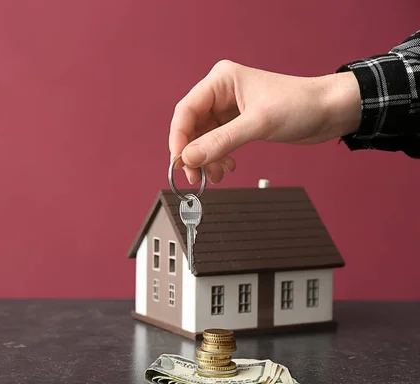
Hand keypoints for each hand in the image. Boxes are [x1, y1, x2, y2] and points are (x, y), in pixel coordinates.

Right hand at [169, 60, 360, 183]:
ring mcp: (228, 108)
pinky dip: (217, 158)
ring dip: (205, 159)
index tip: (179, 162)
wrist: (331, 110)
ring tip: (214, 176)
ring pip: (203, 138)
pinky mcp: (238, 123)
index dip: (179, 138)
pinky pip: (216, 143)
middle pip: (191, 126)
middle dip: (192, 153)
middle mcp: (221, 92)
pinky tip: (226, 168)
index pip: (186, 110)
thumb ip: (221, 141)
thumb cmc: (301, 105)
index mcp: (221, 80)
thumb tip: (189, 157)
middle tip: (194, 177)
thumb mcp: (258, 124)